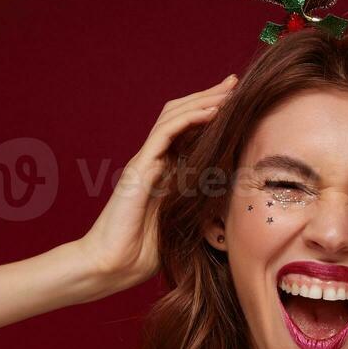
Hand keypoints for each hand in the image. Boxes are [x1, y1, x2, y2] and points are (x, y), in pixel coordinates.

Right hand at [73, 74, 237, 297]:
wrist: (111, 266)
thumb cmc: (144, 253)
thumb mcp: (184, 224)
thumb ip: (201, 206)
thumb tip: (232, 201)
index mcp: (164, 171)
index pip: (187, 131)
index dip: (210, 113)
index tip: (236, 101)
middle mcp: (153, 161)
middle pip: (180, 115)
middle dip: (208, 96)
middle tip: (234, 82)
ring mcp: (144, 162)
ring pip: (173, 117)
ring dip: (202, 100)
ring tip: (227, 90)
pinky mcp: (139, 168)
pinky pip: (165, 134)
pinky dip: (189, 119)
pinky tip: (211, 112)